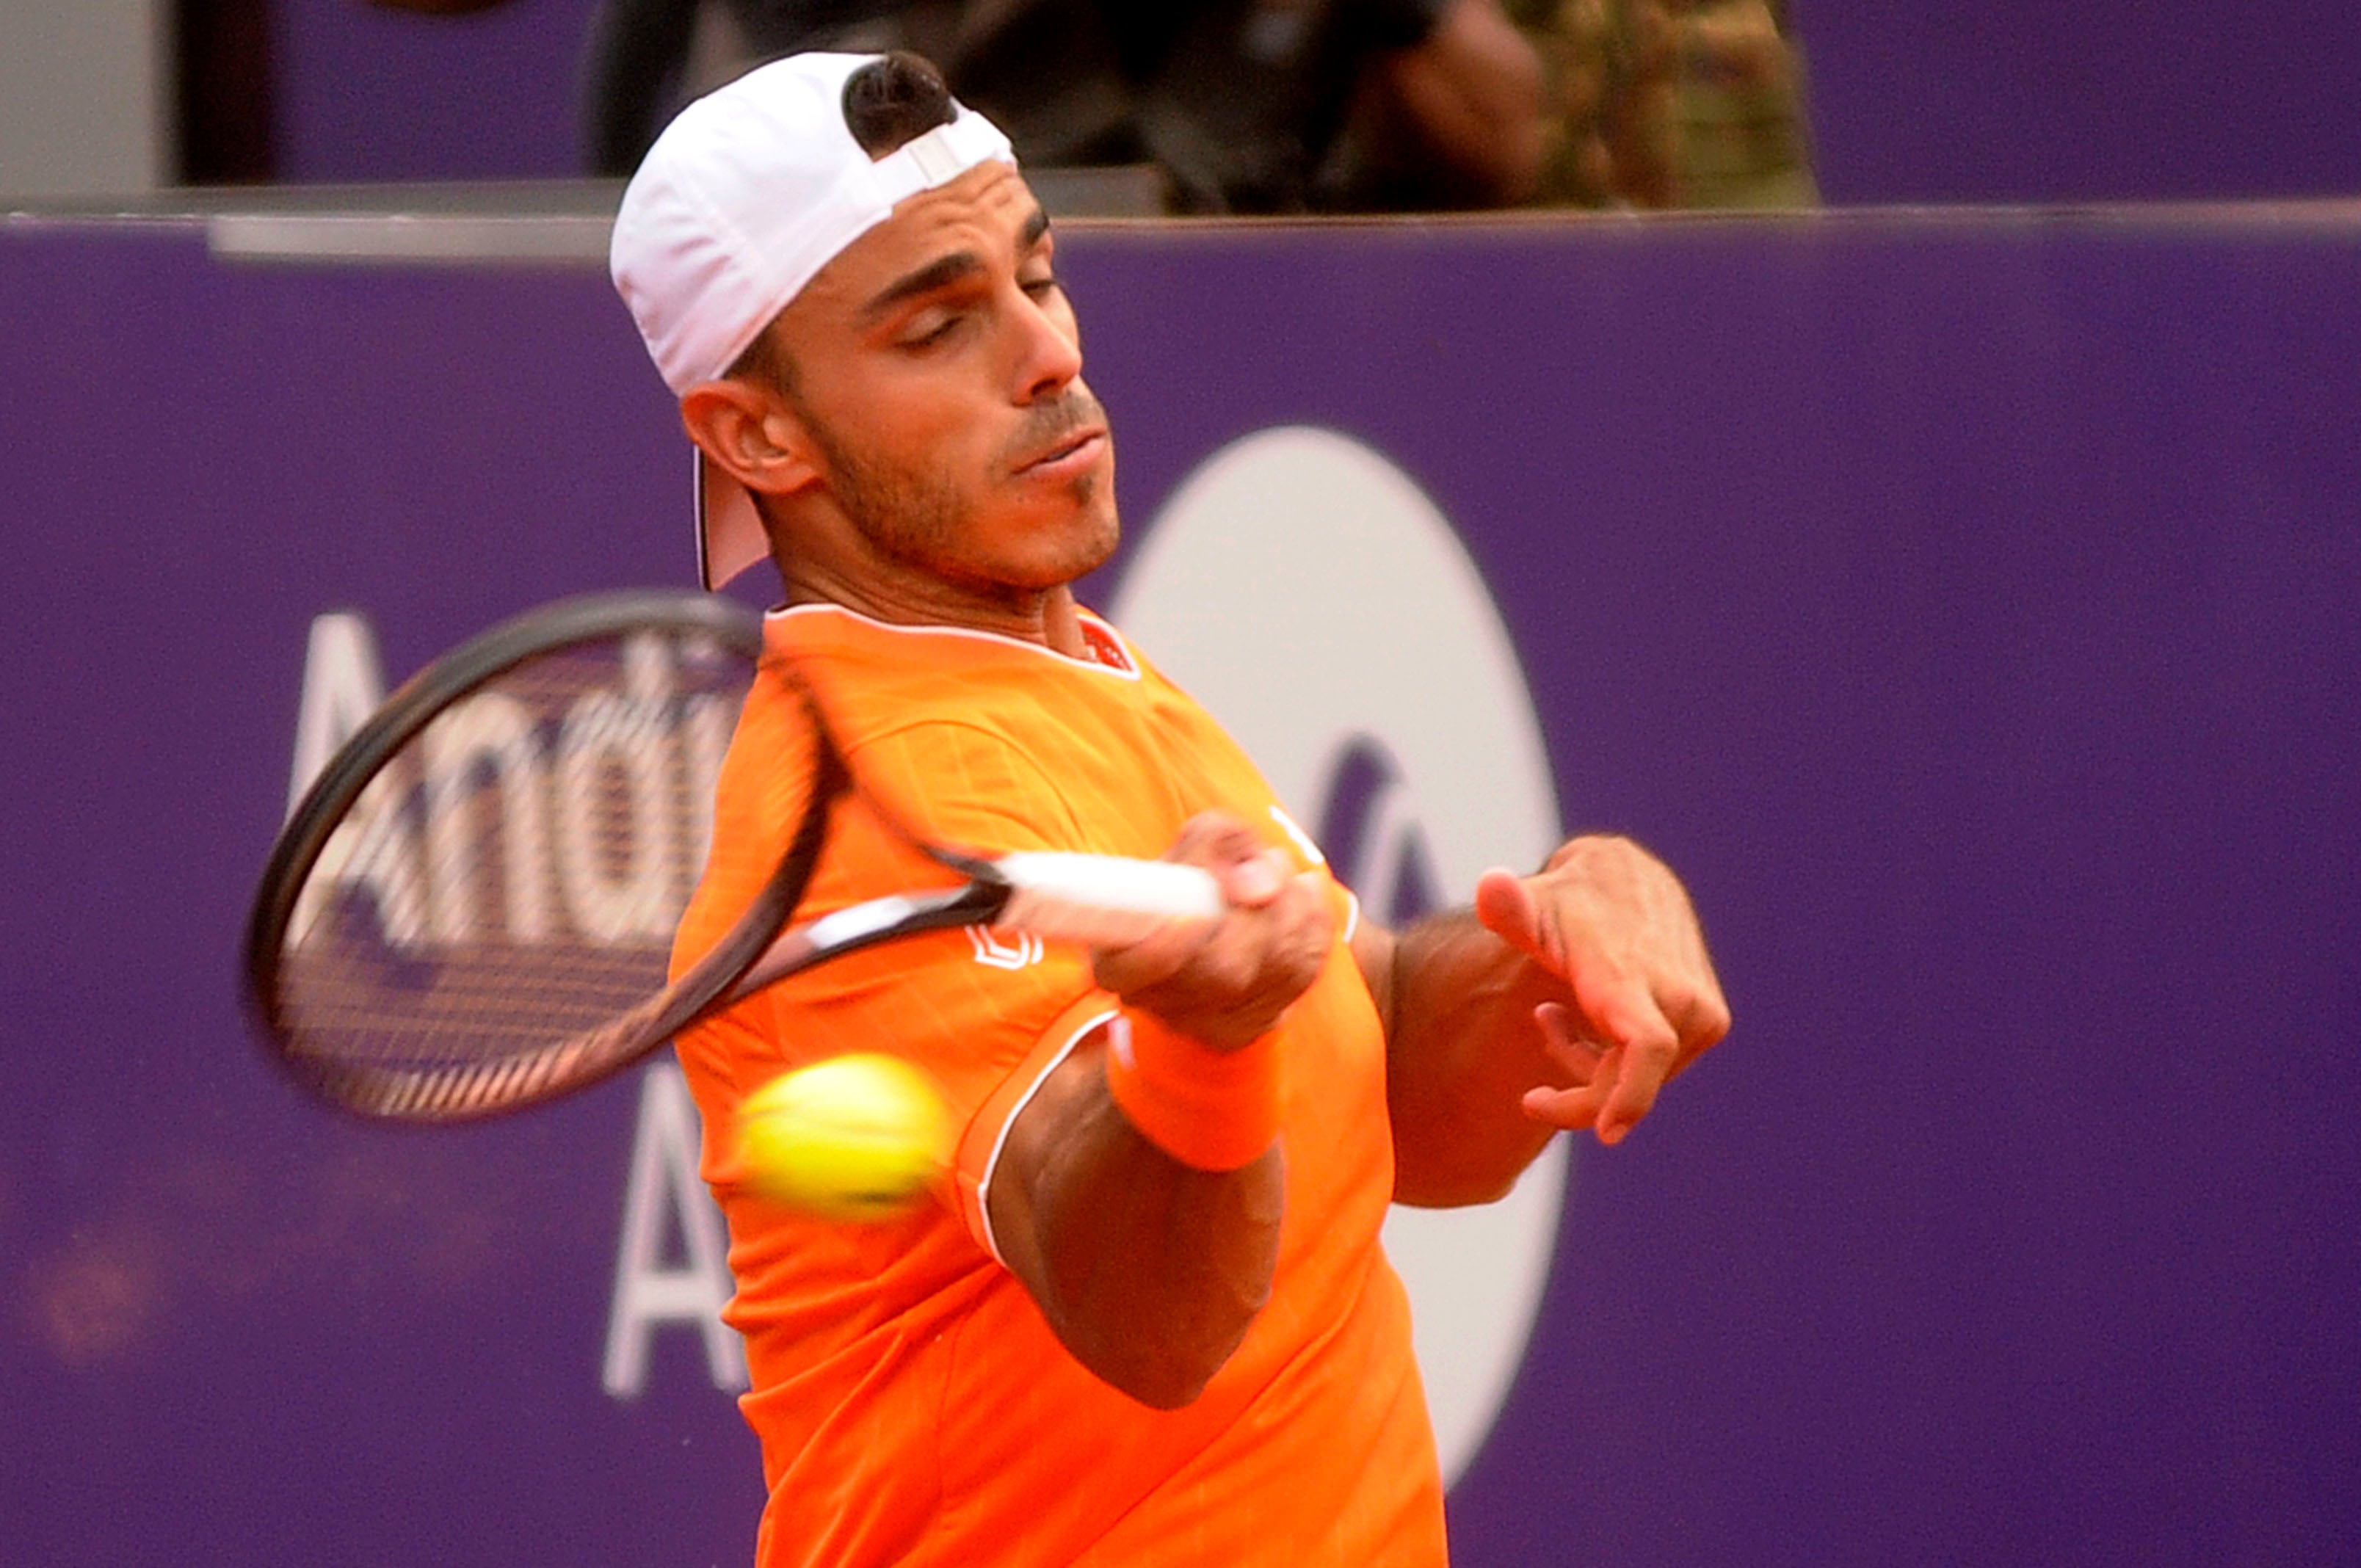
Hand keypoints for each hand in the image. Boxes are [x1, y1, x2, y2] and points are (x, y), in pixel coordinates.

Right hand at [1093, 813, 1330, 1051]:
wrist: (1221, 920)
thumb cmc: (1194, 878)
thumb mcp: (1198, 841)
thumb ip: (1218, 841)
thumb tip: (1257, 885)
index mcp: (1117, 959)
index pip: (1134, 969)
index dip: (1168, 948)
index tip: (1199, 914)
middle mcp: (1157, 1000)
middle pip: (1222, 970)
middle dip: (1259, 912)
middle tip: (1273, 865)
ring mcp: (1206, 1022)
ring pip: (1270, 973)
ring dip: (1293, 911)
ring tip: (1287, 874)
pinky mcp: (1251, 1026)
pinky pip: (1300, 976)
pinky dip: (1313, 928)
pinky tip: (1304, 898)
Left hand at [1473, 835, 1728, 1144]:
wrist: (1627, 879)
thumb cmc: (1568, 902)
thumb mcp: (1533, 904)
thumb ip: (1510, 906)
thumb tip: (1491, 886)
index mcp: (1631, 978)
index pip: (1647, 1046)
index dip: (1631, 1096)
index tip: (1608, 1133)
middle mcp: (1677, 996)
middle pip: (1628, 1084)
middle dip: (1579, 1101)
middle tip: (1533, 1100)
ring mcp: (1701, 1012)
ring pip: (1641, 1080)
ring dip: (1592, 1068)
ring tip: (1552, 1017)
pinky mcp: (1710, 1021)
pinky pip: (1658, 1067)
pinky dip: (1620, 1061)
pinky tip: (1587, 1020)